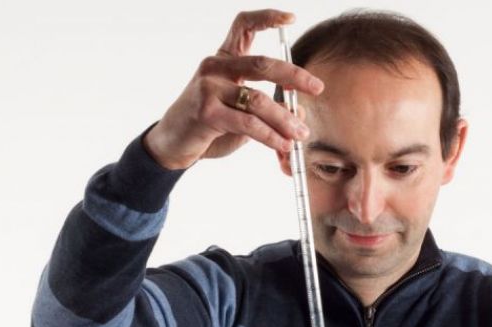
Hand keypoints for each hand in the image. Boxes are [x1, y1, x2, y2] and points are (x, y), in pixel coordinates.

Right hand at [143, 9, 323, 169]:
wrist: (173, 143)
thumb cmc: (210, 123)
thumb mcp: (242, 111)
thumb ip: (269, 108)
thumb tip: (300, 111)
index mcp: (223, 58)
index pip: (244, 25)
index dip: (267, 18)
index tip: (290, 18)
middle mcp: (214, 66)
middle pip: (263, 64)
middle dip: (294, 76)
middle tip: (317, 88)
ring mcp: (208, 87)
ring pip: (259, 100)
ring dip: (285, 119)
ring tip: (301, 133)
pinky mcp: (206, 112)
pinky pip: (248, 123)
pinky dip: (270, 136)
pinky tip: (283, 144)